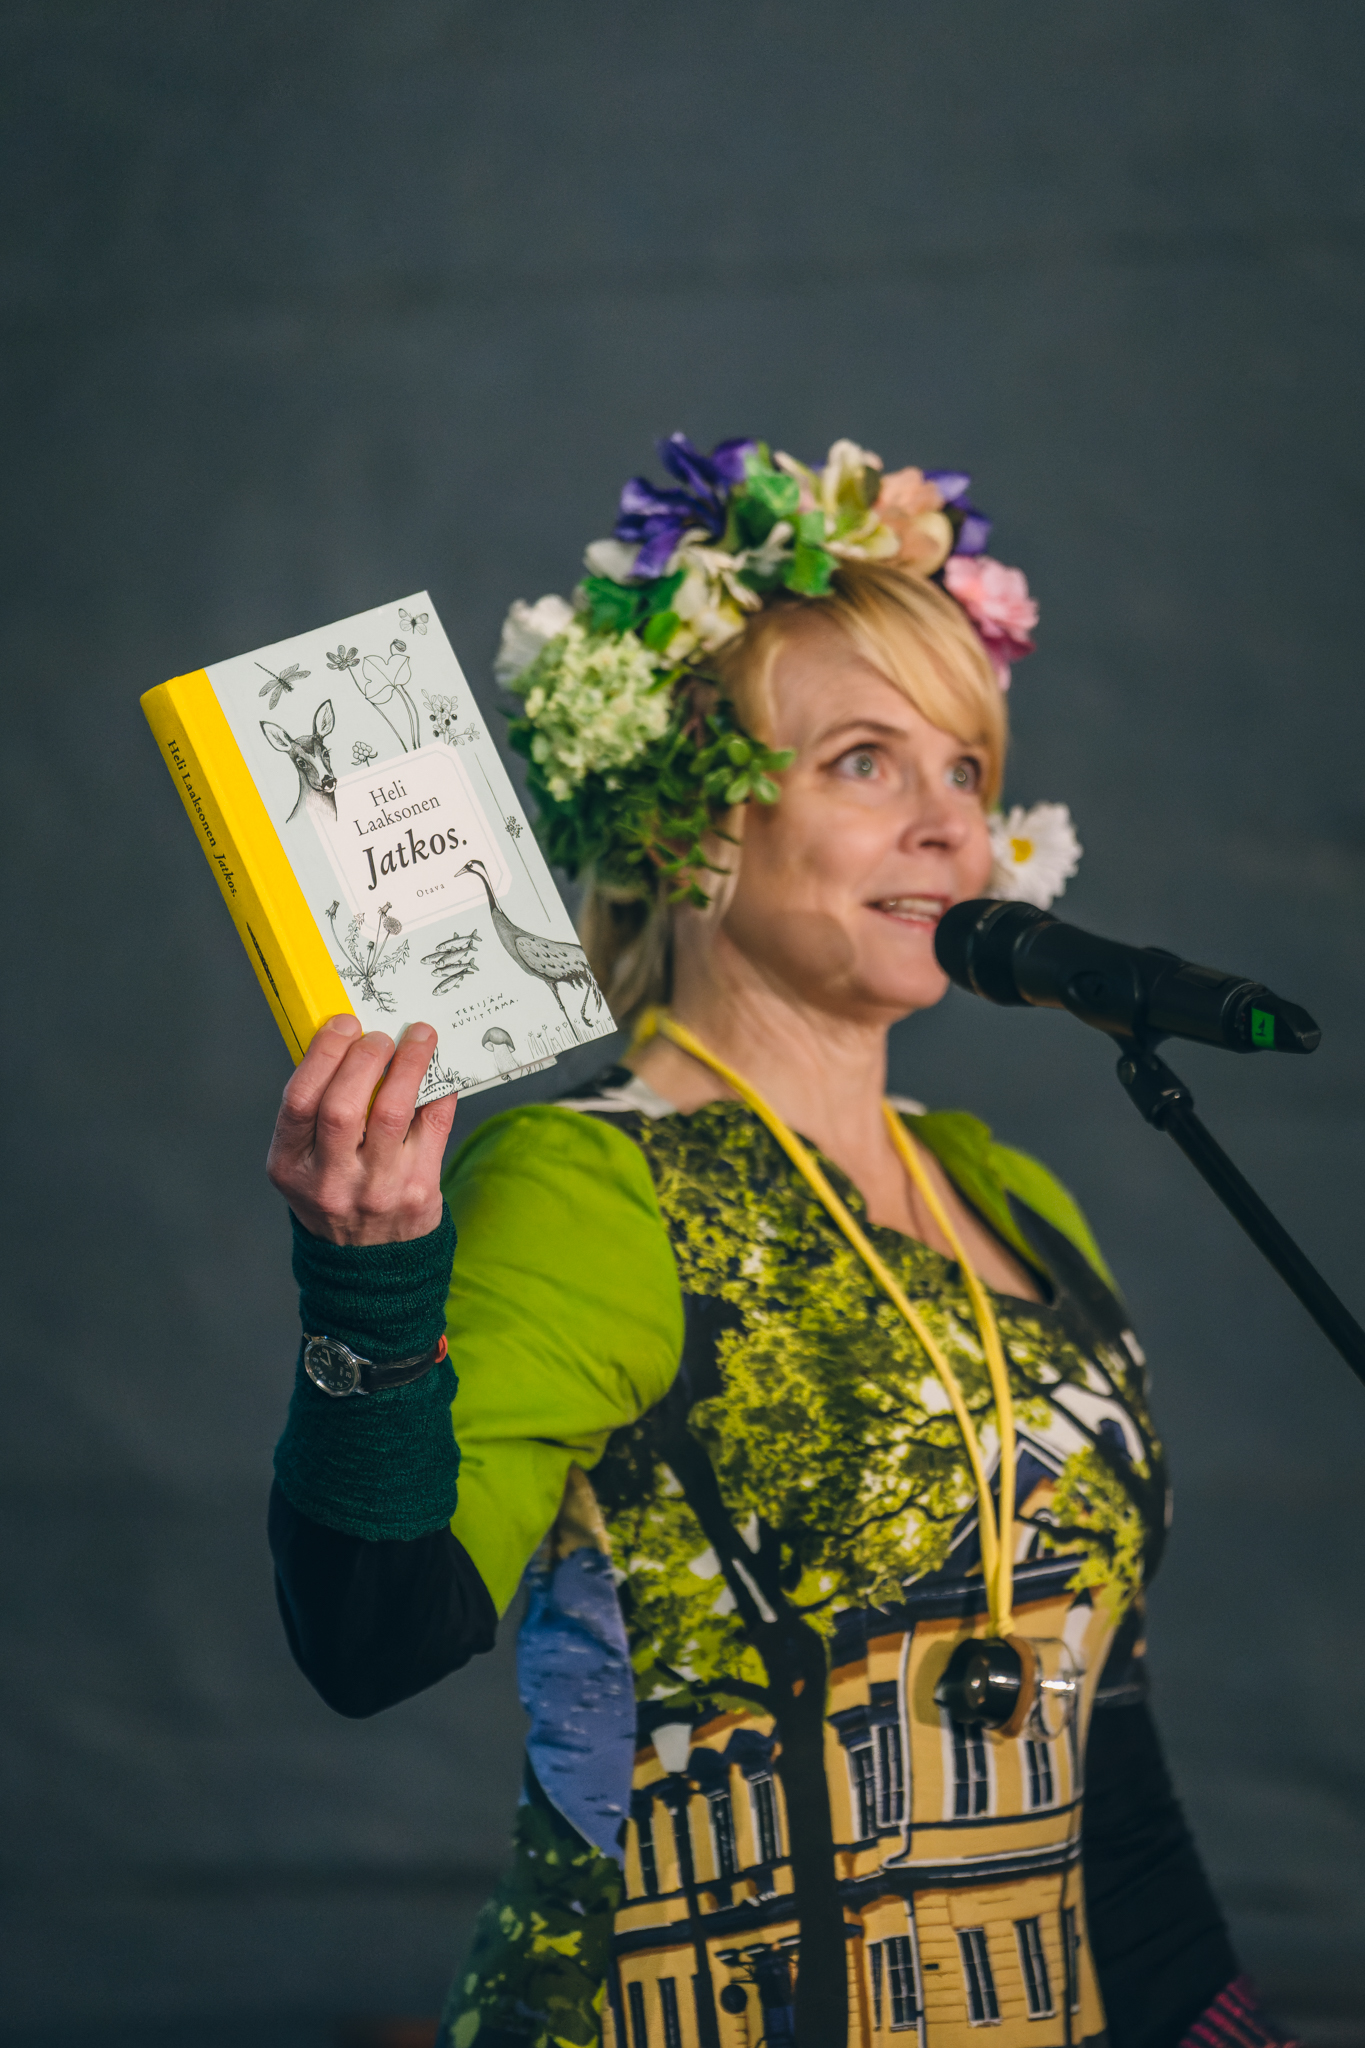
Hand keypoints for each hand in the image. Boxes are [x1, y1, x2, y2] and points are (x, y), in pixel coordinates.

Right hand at [266, 1014, 457, 1243]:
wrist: (369, 1265)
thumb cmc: (335, 1192)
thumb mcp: (305, 1163)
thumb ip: (319, 1112)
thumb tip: (355, 1040)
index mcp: (291, 1167)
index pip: (300, 1102)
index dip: (323, 1055)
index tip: (345, 1024)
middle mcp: (330, 1181)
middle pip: (344, 1106)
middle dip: (365, 1057)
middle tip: (381, 1035)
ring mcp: (376, 1190)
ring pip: (395, 1113)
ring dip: (410, 1064)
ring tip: (419, 1037)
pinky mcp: (418, 1192)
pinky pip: (435, 1127)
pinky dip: (439, 1091)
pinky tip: (440, 1071)